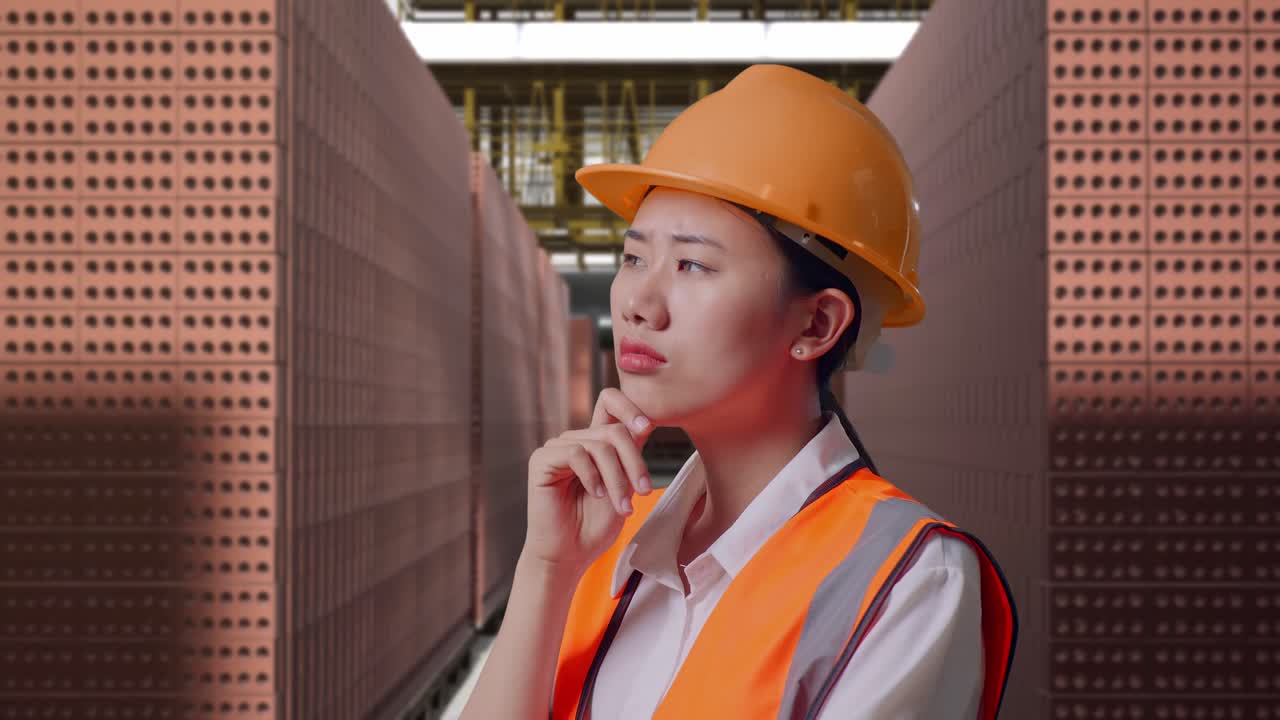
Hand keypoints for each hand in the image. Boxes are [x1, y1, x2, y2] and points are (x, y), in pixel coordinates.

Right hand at [523, 388, 655, 578]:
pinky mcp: (542, 460)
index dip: (630, 406)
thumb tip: (645, 423)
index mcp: (595, 442)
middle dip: (634, 462)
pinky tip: (596, 494)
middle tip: (643, 492)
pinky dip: (592, 476)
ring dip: (617, 478)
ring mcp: (557, 448)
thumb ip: (630, 454)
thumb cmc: (595, 525)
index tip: (646, 427)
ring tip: (622, 506)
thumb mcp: (624, 486)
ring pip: (600, 445)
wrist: (570, 555)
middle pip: (614, 430)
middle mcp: (576, 440)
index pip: (610, 401)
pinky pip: (576, 453)